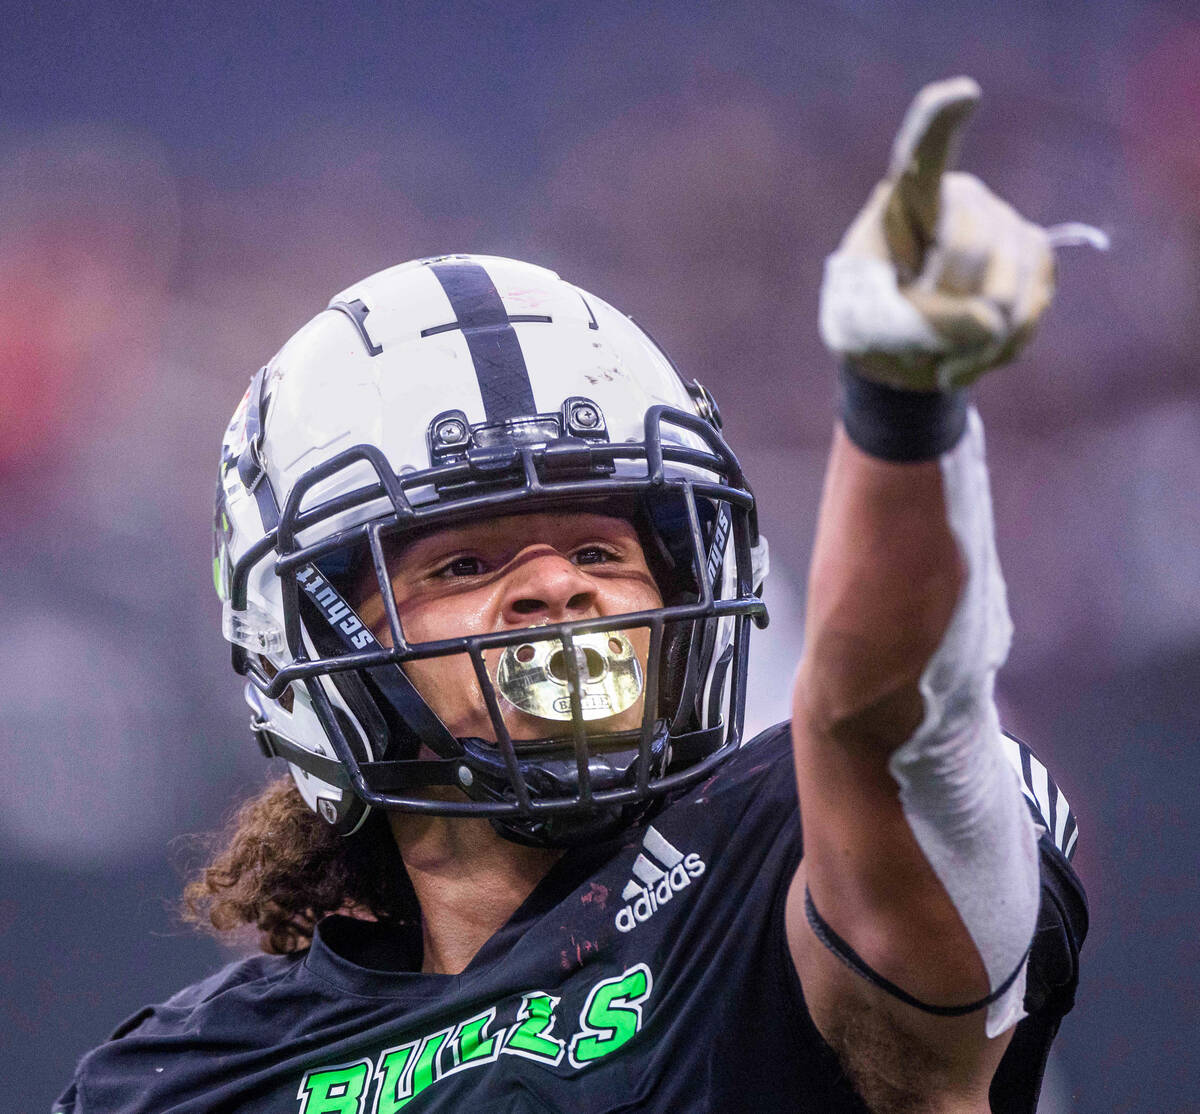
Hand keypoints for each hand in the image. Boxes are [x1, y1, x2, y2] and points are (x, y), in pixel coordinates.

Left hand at [819, 77, 1095, 390]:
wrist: (901, 353)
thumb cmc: (868, 326)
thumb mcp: (864, 328)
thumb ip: (914, 321)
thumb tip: (991, 321)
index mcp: (905, 202)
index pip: (922, 156)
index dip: (939, 124)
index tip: (962, 96)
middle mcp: (964, 200)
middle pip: (970, 250)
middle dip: (943, 306)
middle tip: (912, 336)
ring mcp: (1007, 225)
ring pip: (1006, 289)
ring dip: (971, 341)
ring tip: (938, 359)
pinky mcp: (1036, 260)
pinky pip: (1030, 310)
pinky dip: (1001, 348)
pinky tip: (970, 356)